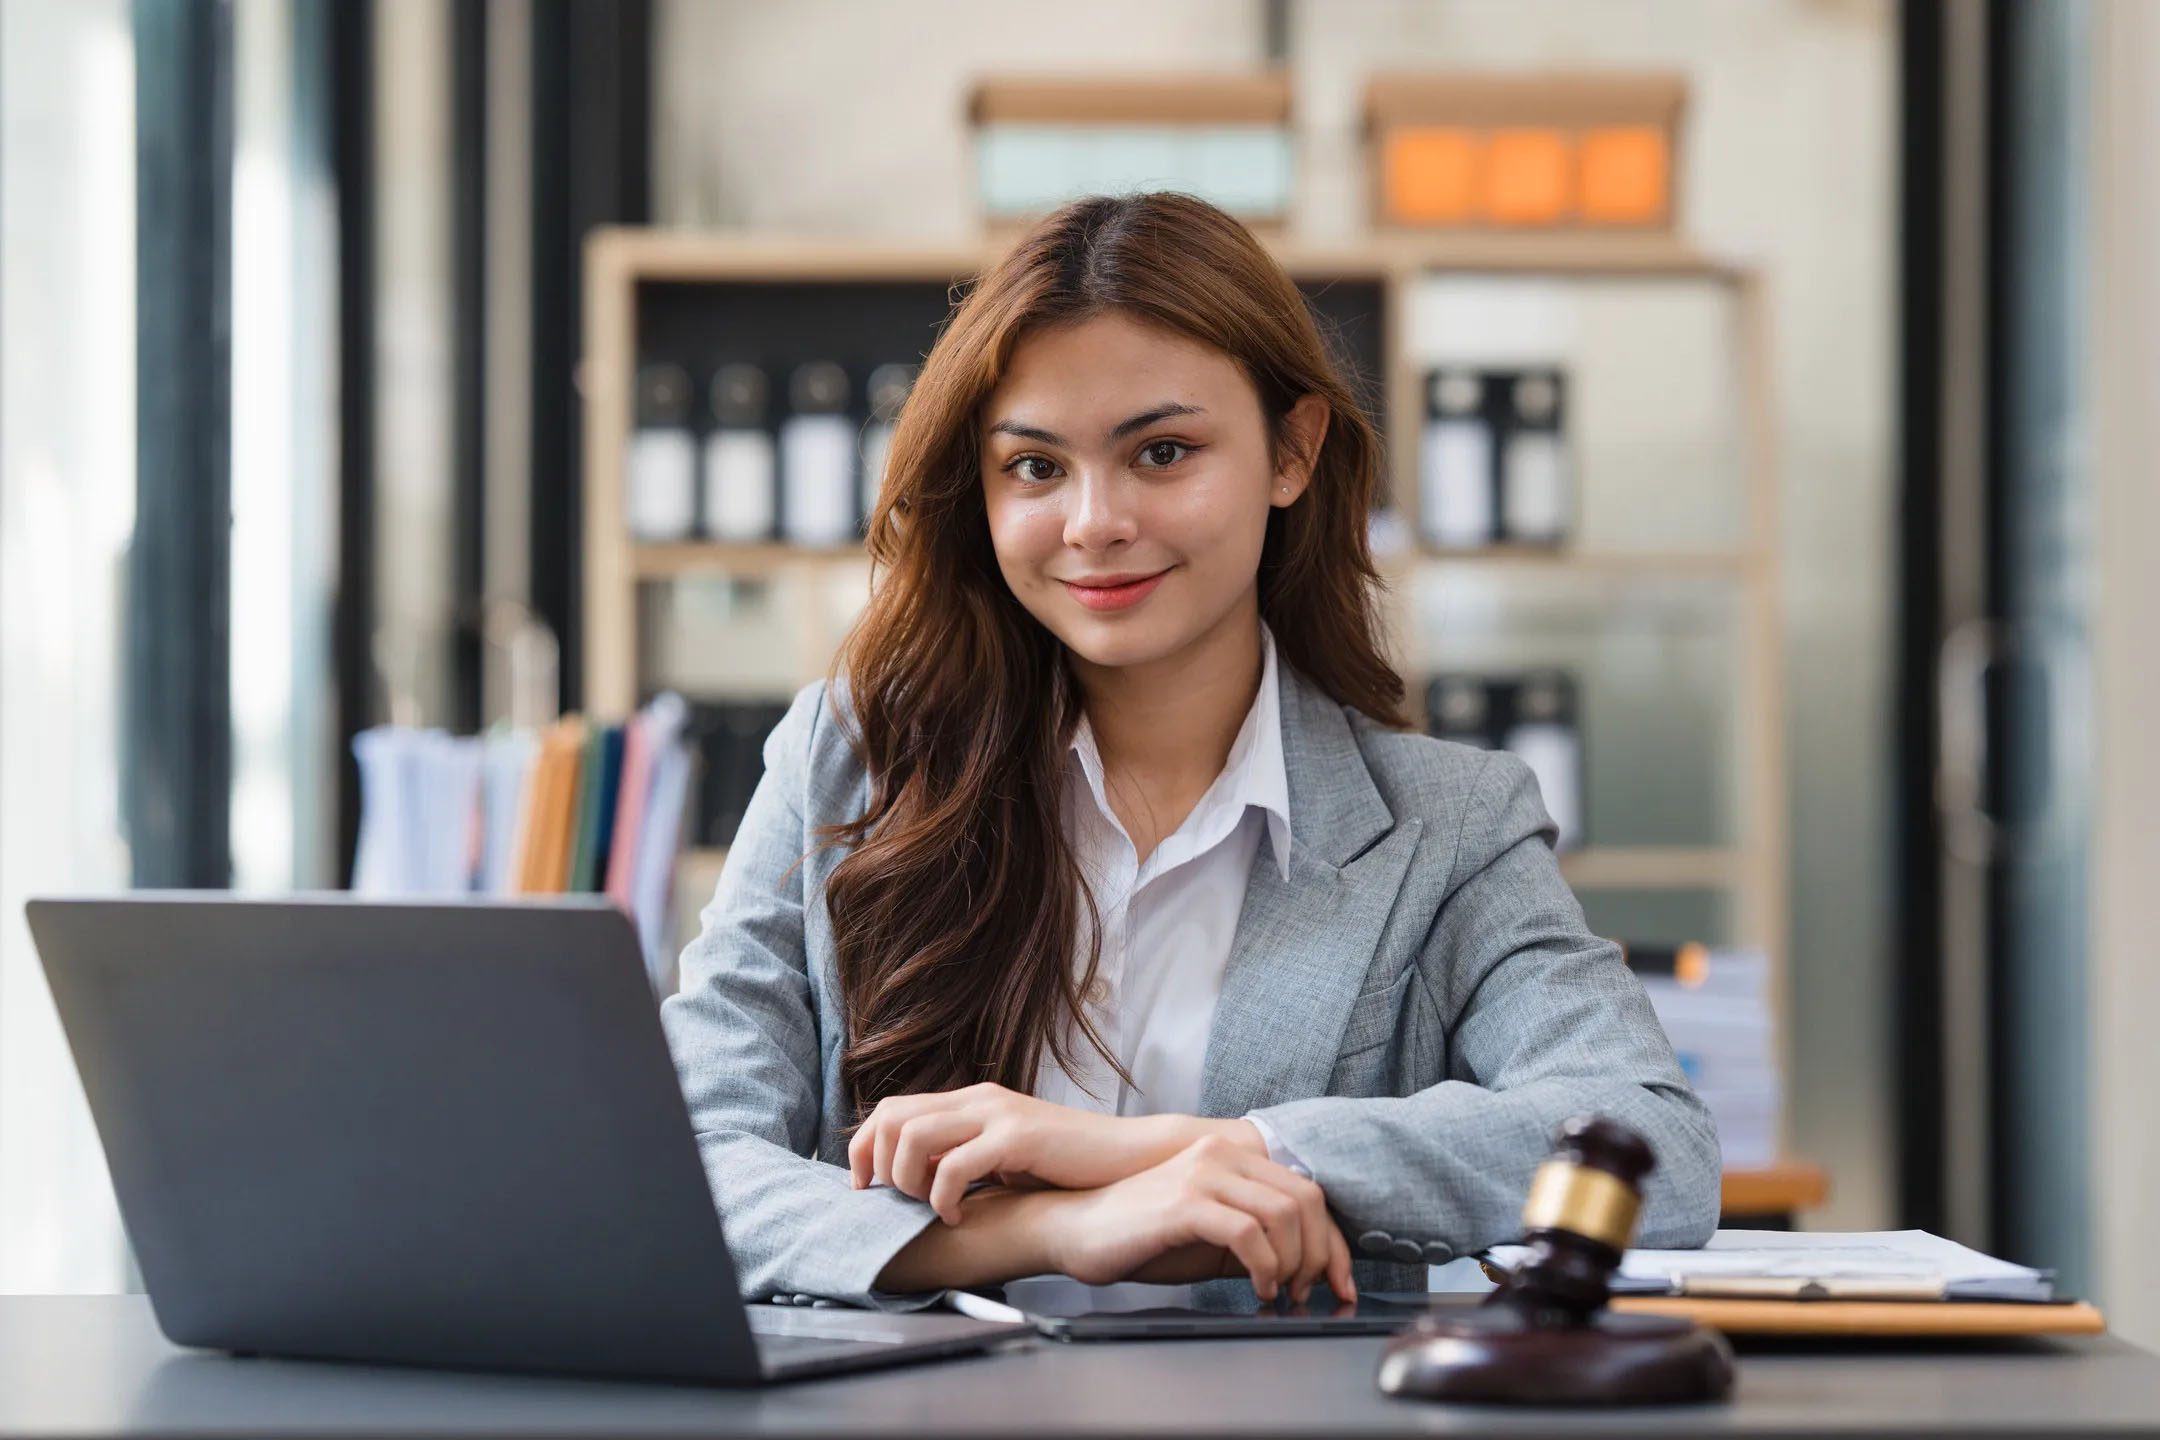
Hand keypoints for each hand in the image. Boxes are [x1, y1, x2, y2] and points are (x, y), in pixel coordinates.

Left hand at [848, 1082, 1262, 1222]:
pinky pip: (956, 1165)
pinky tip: (960, 1214)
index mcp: (971, 1101)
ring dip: (907, 1181)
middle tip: (892, 1202)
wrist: (1129, 1159)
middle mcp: (978, 1099)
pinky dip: (944, 1197)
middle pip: (891, 1118)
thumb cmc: (1068, 1166)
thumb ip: (965, 1159)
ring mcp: (997, 1113)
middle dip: (876, 1166)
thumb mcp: (1006, 1157)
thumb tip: (916, 1184)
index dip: (863, 1148)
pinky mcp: (1017, 1136)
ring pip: (913, 1137)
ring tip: (929, 1208)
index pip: (890, 1109)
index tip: (866, 1189)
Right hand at [1044, 1134, 1355, 1304]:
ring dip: (1293, 1263)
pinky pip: (1248, 1233)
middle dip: (1320, 1255)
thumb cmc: (1143, 1234)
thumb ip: (1255, 1232)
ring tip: (1278, 1292)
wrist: (1076, 1229)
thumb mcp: (1211, 1229)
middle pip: (1306, 1199)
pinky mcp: (1184, 1203)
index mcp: (1231, 1156)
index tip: (1340, 1283)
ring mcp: (1202, 1175)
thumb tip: (1309, 1265)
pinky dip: (1265, 1267)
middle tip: (1307, 1292)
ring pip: (1284, 1214)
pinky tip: (1256, 1288)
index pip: (1307, 1190)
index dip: (1333, 1242)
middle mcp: (1221, 1155)